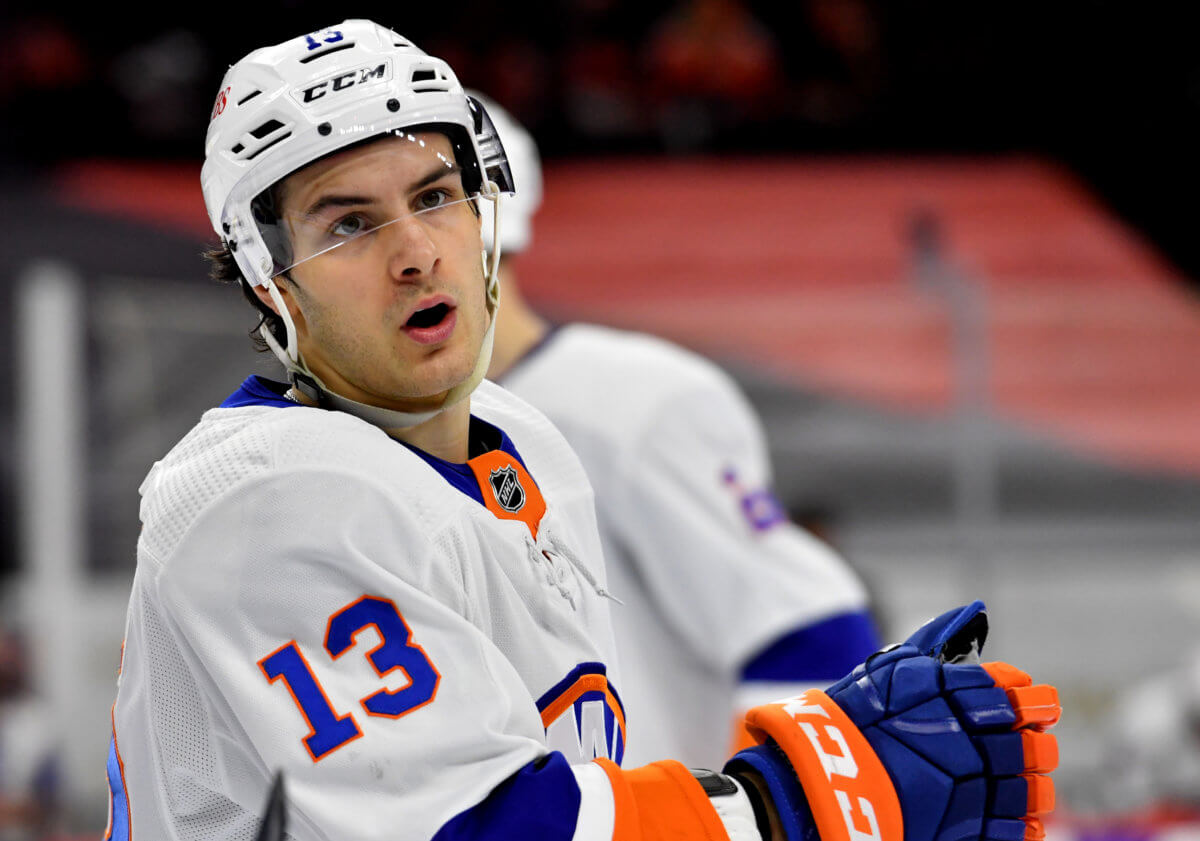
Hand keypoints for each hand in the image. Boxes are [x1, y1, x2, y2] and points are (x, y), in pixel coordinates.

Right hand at [724, 602, 1059, 840]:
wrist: (824, 779)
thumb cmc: (854, 718)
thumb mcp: (892, 668)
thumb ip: (935, 639)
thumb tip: (974, 613)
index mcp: (961, 700)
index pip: (1017, 695)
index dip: (1029, 702)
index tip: (1030, 707)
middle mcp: (977, 744)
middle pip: (1033, 745)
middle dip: (1033, 744)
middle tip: (1027, 745)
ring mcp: (976, 792)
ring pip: (1034, 790)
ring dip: (1033, 785)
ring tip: (1021, 783)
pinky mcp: (968, 830)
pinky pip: (1018, 831)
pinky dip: (1025, 824)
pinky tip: (1018, 818)